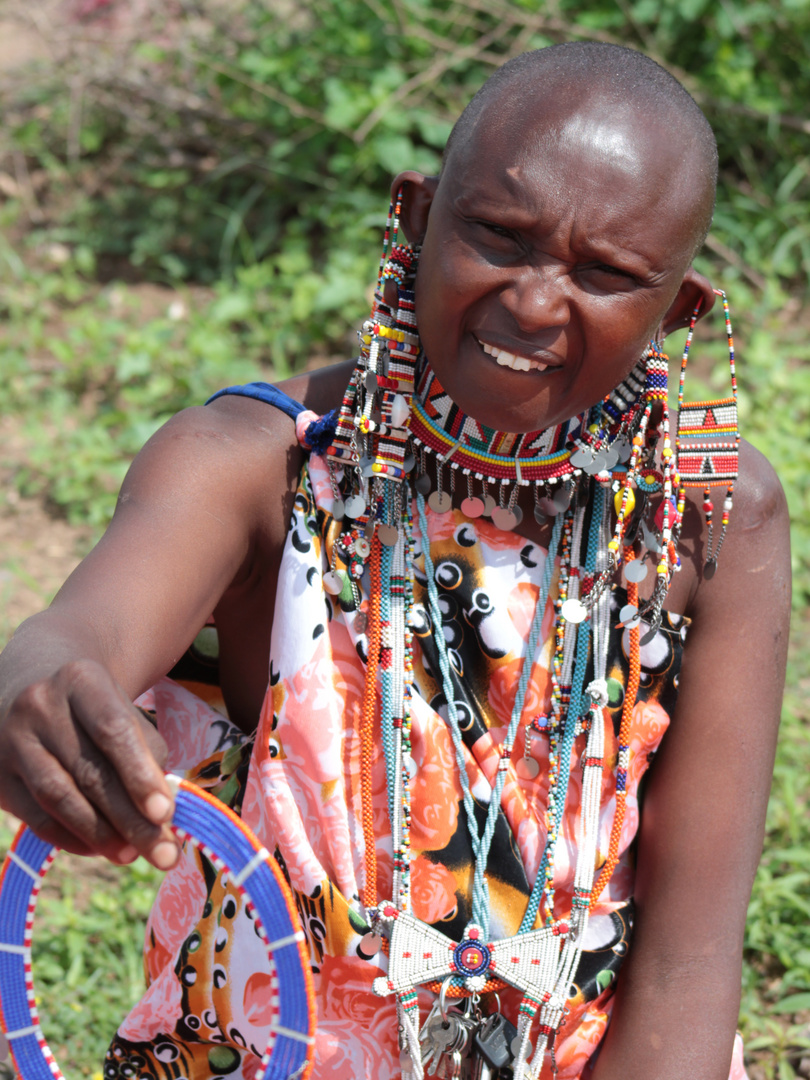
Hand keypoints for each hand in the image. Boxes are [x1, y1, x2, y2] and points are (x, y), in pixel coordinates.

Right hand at [0, 659, 178, 868]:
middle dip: (130, 819)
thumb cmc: (94, 710)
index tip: (165, 814)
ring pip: (59, 798)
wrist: (31, 689)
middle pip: (89, 772)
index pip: (113, 730)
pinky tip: (100, 849)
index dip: (140, 775)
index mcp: (81, 680)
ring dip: (100, 835)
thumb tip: (161, 814)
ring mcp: (11, 741)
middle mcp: (39, 706)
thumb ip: (146, 754)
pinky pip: (35, 818)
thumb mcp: (124, 711)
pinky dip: (71, 839)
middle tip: (164, 854)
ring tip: (133, 855)